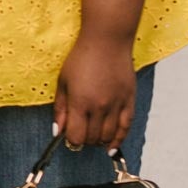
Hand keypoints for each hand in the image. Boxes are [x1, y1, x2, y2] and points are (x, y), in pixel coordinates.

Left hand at [54, 32, 135, 150]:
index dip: (71, 140)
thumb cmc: (82, 57)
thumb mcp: (63, 81)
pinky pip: (126, 127)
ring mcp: (116, 104)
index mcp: (80, 102)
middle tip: (81, 133)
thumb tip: (58, 131)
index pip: (76, 136)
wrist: (107, 40)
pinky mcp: (129, 100)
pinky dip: (119, 140)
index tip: (69, 136)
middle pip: (92, 138)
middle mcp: (99, 107)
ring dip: (99, 141)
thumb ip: (60, 108)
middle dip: (84, 140)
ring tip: (94, 136)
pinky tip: (112, 147)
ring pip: (109, 136)